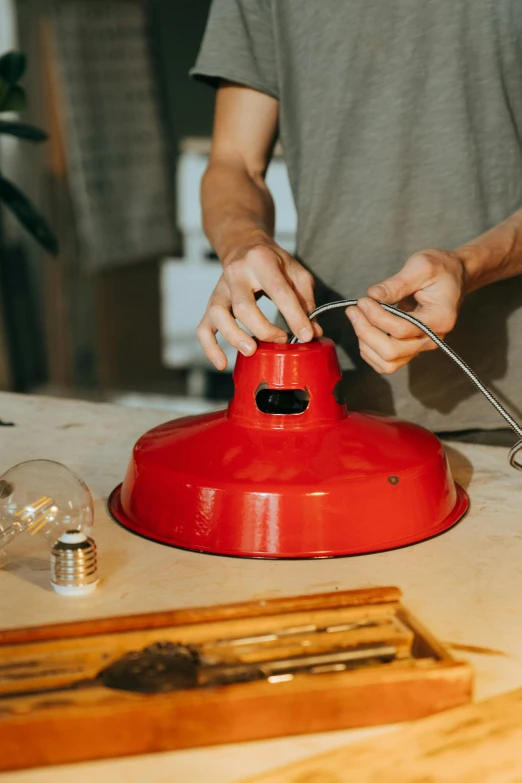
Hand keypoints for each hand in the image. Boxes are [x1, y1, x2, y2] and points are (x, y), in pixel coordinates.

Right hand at [197, 240, 322, 368]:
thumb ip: (306, 300)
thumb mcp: (295, 271)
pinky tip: (223, 363)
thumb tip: (313, 332)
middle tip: (281, 340)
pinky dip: (210, 348)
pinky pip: (203, 328)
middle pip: (243, 307)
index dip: (294, 316)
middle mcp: (236, 274)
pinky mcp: (212, 303)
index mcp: (261, 261)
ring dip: (234, 337)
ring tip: (252, 350)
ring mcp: (220, 289)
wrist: (244, 246)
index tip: (306, 336)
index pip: (278, 291)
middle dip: (264, 329)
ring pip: (218, 315)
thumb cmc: (273, 261)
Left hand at [346, 249, 467, 373]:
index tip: (363, 300)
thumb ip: (396, 283)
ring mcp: (421, 347)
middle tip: (354, 310)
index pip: (402, 329)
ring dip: (365, 343)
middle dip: (366, 331)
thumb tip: (372, 296)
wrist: (453, 277)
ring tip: (357, 318)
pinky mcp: (411, 349)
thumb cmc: (440, 269)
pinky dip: (369, 350)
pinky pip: (386, 363)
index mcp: (440, 318)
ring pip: (387, 362)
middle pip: (391, 352)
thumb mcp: (420, 266)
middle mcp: (432, 339)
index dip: (376, 316)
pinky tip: (364, 329)